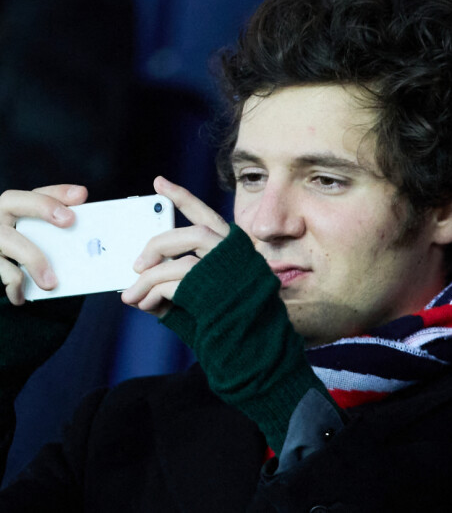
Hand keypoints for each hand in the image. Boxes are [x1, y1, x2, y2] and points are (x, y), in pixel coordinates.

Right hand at [0, 184, 87, 304]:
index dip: (59, 192)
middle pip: (13, 200)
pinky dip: (14, 285)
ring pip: (8, 240)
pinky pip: (0, 270)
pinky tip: (22, 296)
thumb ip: (60, 227)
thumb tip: (90, 228)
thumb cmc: (25, 246)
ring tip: (51, 283)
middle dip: (43, 207)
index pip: (38, 191)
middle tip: (69, 220)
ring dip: (34, 260)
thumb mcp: (39, 235)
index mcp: (16, 205)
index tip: (81, 195)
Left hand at [121, 176, 229, 316]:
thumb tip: (139, 279)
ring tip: (131, 295)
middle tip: (136, 264)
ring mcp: (225, 272)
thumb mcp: (203, 290)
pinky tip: (146, 305)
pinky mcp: (211, 291)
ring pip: (179, 262)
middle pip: (190, 234)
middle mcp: (232, 254)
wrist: (248, 341)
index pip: (205, 214)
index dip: (182, 197)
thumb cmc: (226, 316)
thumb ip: (177, 279)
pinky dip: (152, 294)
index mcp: (232, 248)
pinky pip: (172, 285)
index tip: (159, 183)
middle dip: (157, 246)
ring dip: (148, 279)